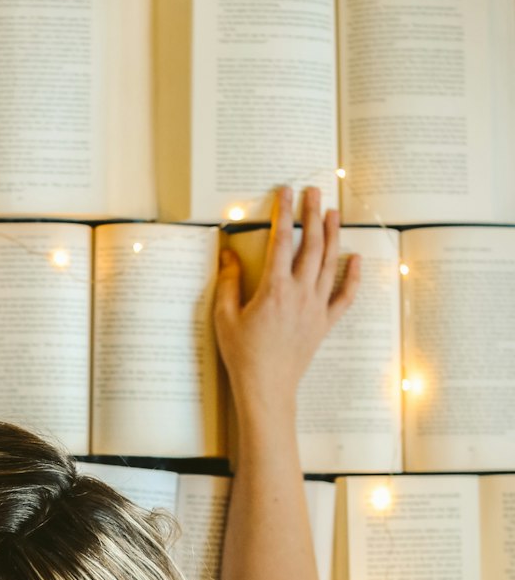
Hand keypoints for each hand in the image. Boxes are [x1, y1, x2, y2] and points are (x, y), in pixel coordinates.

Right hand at [213, 186, 360, 414]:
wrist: (267, 387)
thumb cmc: (243, 355)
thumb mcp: (225, 318)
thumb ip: (228, 283)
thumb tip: (228, 256)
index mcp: (274, 289)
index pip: (281, 241)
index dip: (283, 213)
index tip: (284, 192)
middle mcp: (300, 293)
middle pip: (311, 244)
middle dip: (313, 214)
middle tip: (314, 192)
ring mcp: (316, 307)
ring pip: (330, 263)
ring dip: (333, 235)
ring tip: (333, 212)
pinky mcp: (324, 323)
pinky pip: (345, 296)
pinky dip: (353, 276)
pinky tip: (356, 258)